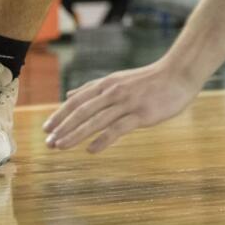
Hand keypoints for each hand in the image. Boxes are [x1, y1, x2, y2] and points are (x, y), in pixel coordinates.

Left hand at [43, 60, 202, 153]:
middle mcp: (113, 92)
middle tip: (48, 143)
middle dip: (63, 127)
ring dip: (76, 134)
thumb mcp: (118, 79)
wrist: (179, 74)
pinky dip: (103, 139)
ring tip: (61, 147)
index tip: (45, 129)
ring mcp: (127, 103)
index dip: (60, 115)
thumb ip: (94, 88)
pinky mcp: (142, 114)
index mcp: (107, 84)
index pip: (77, 100)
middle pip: (82, 111)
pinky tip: (91, 150)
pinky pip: (118, 128)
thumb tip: (69, 94)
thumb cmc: (149, 79)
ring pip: (96, 120)